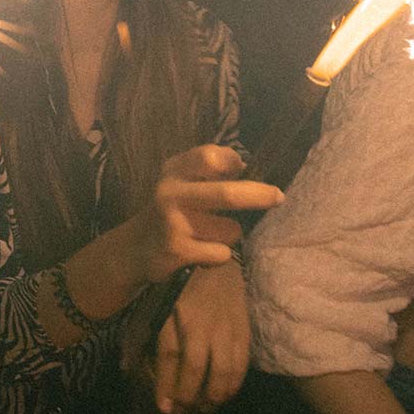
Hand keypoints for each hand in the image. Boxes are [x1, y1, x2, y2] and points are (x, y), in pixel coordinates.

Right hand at [134, 145, 281, 282]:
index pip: (209, 157)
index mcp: (174, 170)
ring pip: (230, 230)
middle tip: (278, 197)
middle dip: (259, 196)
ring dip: (230, 235)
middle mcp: (171, 192)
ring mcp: (174, 223)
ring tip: (209, 236)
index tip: (243, 169)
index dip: (233, 162)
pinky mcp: (178, 250)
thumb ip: (208, 171)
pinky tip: (202, 254)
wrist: (135, 248)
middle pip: (227, 194)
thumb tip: (249, 168)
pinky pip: (221, 253)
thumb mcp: (180, 181)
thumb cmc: (170, 210)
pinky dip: (219, 256)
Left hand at [152, 260, 251, 413]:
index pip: (169, 357)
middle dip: (189, 397)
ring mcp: (224, 325)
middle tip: (182, 412)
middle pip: (196, 368)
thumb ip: (137, 336)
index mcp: (173, 314)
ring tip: (204, 407)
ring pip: (222, 370)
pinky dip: (234, 383)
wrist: (210, 254)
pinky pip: (241, 362)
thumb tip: (125, 367)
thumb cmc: (174, 284)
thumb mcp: (150, 304)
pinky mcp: (242, 327)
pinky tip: (225, 394)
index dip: (167, 385)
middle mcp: (199, 323)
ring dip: (213, 395)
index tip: (164, 407)